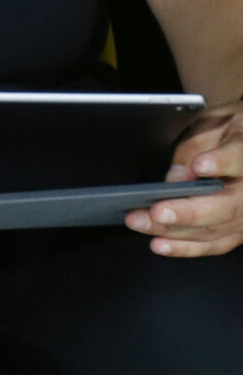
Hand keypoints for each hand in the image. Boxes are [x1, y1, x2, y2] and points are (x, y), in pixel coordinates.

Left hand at [127, 101, 242, 256]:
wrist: (241, 141)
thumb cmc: (224, 131)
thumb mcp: (208, 127)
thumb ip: (193, 150)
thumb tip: (178, 178)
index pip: (238, 157)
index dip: (221, 162)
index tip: (201, 165)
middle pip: (226, 206)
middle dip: (187, 212)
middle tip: (155, 210)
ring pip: (215, 229)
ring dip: (175, 231)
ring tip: (142, 223)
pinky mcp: (238, 231)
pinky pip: (214, 244)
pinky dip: (185, 247)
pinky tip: (160, 244)